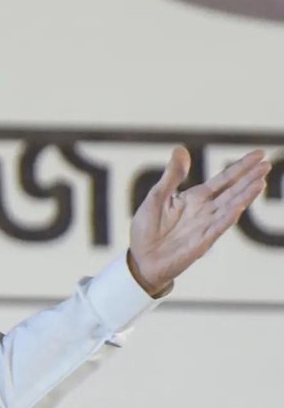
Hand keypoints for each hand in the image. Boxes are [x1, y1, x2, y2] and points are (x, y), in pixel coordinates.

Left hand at [128, 147, 270, 295]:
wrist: (141, 258)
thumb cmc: (148, 228)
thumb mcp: (157, 196)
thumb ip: (172, 175)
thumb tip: (181, 149)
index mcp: (196, 197)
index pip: (224, 179)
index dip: (241, 167)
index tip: (259, 154)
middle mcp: (205, 210)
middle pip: (232, 191)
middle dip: (249, 178)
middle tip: (267, 164)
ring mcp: (205, 226)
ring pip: (229, 208)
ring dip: (244, 196)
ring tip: (260, 182)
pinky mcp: (200, 242)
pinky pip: (215, 228)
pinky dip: (226, 218)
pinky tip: (237, 208)